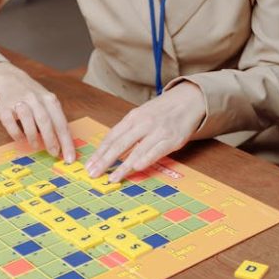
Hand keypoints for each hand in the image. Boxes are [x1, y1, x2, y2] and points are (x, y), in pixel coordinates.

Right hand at [0, 61, 74, 161]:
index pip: (61, 123)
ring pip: (28, 120)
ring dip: (33, 136)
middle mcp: (35, 99)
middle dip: (51, 140)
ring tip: (36, 146)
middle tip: (54, 154)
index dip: (66, 142)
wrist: (11, 80)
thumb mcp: (48, 104)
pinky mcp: (4, 108)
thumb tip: (64, 147)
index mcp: (50, 100)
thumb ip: (55, 121)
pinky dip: (16, 134)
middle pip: (45, 121)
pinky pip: (10, 123)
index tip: (70, 158)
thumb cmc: (34, 99)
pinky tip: (21, 139)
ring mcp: (19, 102)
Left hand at [85, 83, 205, 181]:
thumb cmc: (162, 110)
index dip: (99, 152)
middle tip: (94, 173)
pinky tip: (136, 168)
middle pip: (120, 144)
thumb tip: (110, 149)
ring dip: (122, 166)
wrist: (188, 100)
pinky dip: (145, 160)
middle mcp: (144, 124)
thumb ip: (128, 130)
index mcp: (133, 117)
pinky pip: (156, 151)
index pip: (112, 136)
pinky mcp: (172, 140)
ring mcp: (158, 132)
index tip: (90, 164)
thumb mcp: (142, 114)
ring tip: (112, 178)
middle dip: (105, 161)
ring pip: (136, 151)